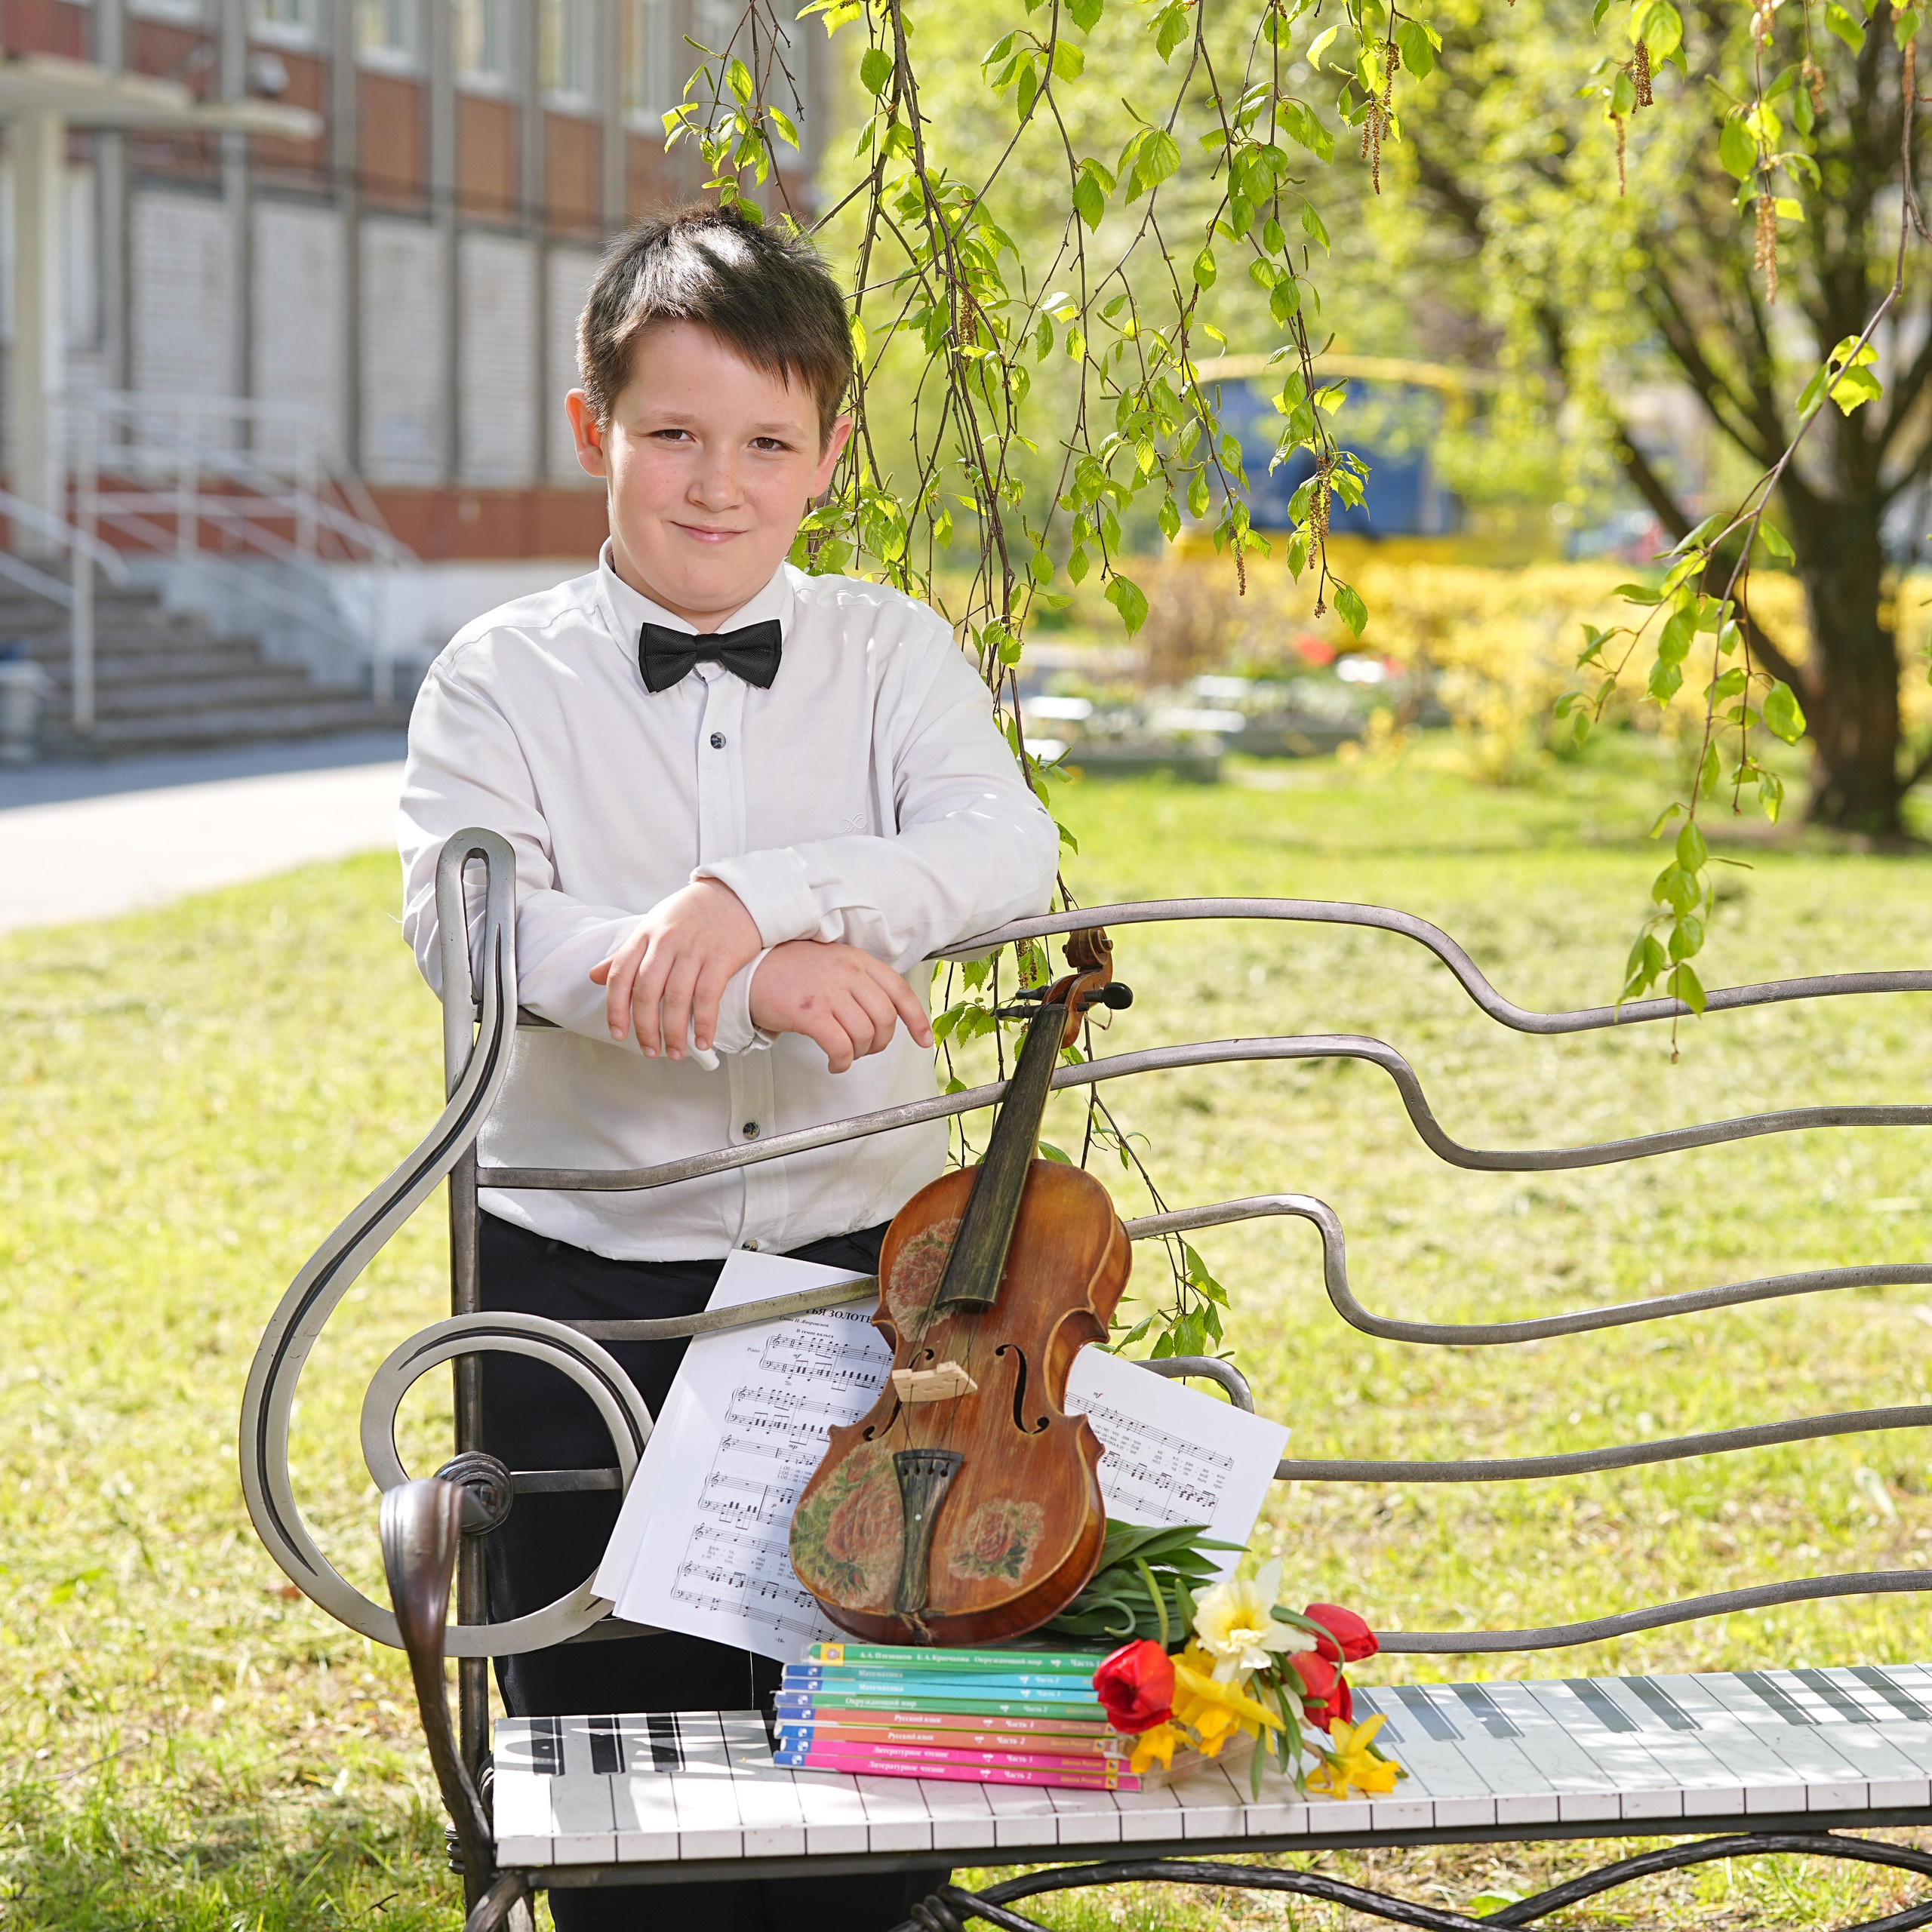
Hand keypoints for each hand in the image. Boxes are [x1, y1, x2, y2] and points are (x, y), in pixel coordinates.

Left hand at [588, 878, 761, 1056]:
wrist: (738, 893)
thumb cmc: (693, 913)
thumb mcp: (653, 925)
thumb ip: (626, 954)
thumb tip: (594, 976)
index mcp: (645, 933)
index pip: (620, 974)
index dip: (615, 1008)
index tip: (618, 1033)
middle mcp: (666, 941)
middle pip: (646, 992)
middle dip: (645, 1028)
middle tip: (650, 1051)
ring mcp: (694, 948)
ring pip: (675, 999)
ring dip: (673, 1032)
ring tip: (675, 1052)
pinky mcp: (721, 956)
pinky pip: (707, 996)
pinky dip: (704, 1023)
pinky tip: (703, 1041)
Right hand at [749, 940, 933, 1073]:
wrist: (751, 970)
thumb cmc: (789, 970)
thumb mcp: (834, 964)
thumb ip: (860, 982)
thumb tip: (884, 1015)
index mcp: (858, 960)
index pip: (900, 991)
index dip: (917, 1019)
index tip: (925, 1040)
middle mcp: (848, 973)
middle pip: (885, 1019)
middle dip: (880, 1043)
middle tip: (866, 1049)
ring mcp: (829, 992)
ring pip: (864, 1035)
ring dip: (859, 1054)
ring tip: (845, 1055)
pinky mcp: (810, 1012)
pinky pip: (840, 1047)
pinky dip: (842, 1062)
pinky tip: (835, 1063)